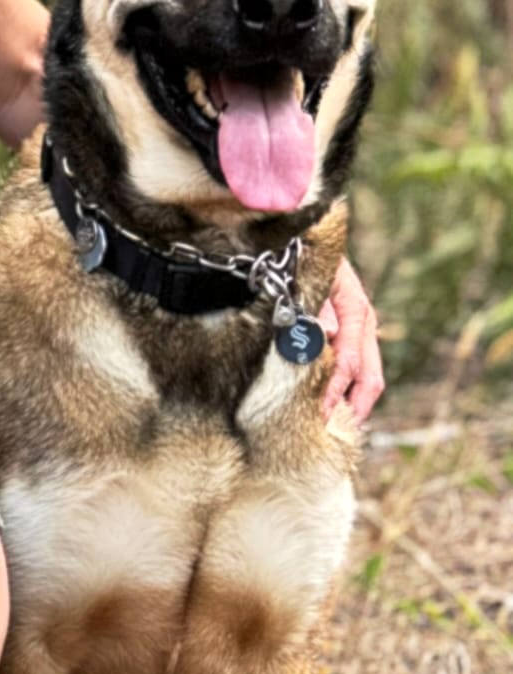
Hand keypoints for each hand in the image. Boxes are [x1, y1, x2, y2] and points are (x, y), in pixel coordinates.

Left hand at [318, 256, 383, 424]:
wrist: (307, 240)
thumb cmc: (303, 258)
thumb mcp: (310, 278)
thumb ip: (318, 305)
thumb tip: (330, 333)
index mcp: (355, 308)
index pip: (349, 362)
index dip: (335, 391)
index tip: (321, 414)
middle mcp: (363, 321)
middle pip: (369, 377)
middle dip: (352, 406)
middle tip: (332, 433)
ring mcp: (361, 328)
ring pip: (368, 375)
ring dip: (352, 401)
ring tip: (335, 426)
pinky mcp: (353, 332)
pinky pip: (359, 367)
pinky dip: (349, 389)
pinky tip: (335, 404)